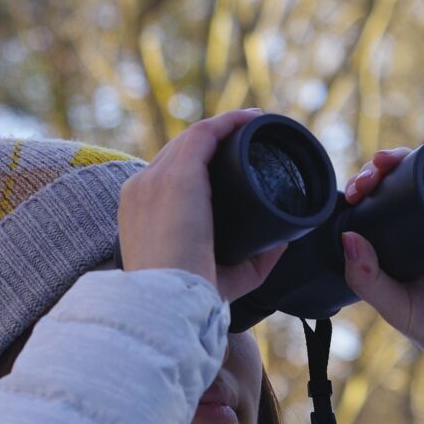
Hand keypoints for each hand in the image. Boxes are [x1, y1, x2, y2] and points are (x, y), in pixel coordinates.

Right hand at [119, 108, 291, 304]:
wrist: (168, 304)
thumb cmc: (191, 297)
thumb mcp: (225, 276)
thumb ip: (254, 260)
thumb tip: (284, 242)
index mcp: (140, 210)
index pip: (167, 173)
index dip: (199, 160)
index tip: (230, 157)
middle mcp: (142, 188)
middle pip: (180, 150)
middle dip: (214, 139)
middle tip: (249, 135)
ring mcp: (156, 179)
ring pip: (192, 138)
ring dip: (225, 125)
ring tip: (255, 122)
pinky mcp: (178, 175)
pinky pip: (204, 134)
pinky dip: (230, 122)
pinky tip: (252, 119)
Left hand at [340, 144, 423, 390]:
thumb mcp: (401, 311)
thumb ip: (369, 280)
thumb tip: (346, 236)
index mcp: (405, 248)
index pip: (378, 207)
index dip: (362, 192)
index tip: (351, 193)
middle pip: (401, 183)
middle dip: (379, 170)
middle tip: (368, 177)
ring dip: (410, 158)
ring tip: (390, 160)